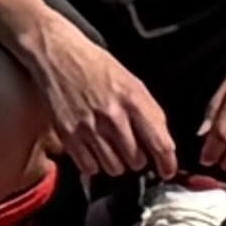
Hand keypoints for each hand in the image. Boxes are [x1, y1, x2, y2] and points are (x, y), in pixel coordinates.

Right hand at [12, 7, 176, 186]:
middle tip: (130, 147)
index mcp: (133, 100)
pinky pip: (89, 167)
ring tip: (110, 147)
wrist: (58, 55)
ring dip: (116, 163)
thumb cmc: (96, 67)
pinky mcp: (68, 134)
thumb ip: (149, 112)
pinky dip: (93, 163)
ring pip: (114, 168)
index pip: (160, 144)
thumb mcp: (132, 82)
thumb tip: (162, 145)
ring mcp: (89, 127)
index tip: (166, 170)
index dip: (167, 163)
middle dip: (137, 159)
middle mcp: (112, 116)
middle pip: (136, 161)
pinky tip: (92, 148)